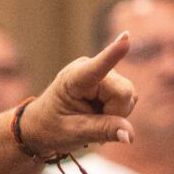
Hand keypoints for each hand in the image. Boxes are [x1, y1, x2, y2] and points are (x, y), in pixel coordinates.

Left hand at [14, 34, 136, 158]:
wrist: (43, 125)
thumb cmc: (52, 127)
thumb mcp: (73, 133)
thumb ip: (102, 131)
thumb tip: (130, 136)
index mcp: (73, 79)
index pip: (96, 67)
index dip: (113, 55)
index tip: (126, 37)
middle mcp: (91, 69)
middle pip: (124, 92)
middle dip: (115, 113)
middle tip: (90, 123)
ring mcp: (104, 74)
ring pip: (129, 96)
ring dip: (116, 114)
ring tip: (92, 118)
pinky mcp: (113, 81)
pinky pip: (129, 99)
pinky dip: (117, 112)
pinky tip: (100, 115)